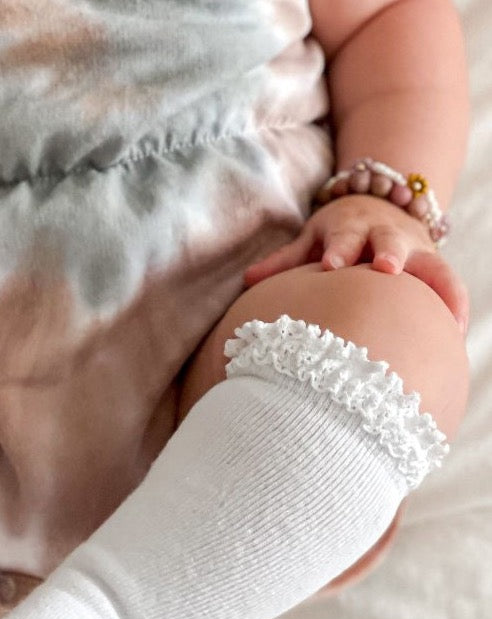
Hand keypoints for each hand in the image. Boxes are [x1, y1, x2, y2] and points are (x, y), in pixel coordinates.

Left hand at [244, 194, 469, 335]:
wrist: (381, 204)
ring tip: (438, 312)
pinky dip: (454, 303)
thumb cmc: (337, 234)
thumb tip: (248, 280)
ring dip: (432, 284)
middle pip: (388, 241)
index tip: (330, 265)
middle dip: (388, 253)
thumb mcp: (310, 240)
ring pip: (428, 263)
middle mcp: (385, 235)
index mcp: (350, 228)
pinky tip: (454, 329)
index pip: (342, 238)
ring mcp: (413, 249)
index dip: (338, 250)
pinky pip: (449, 283)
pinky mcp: (432, 264)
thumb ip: (282, 261)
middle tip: (385, 268)